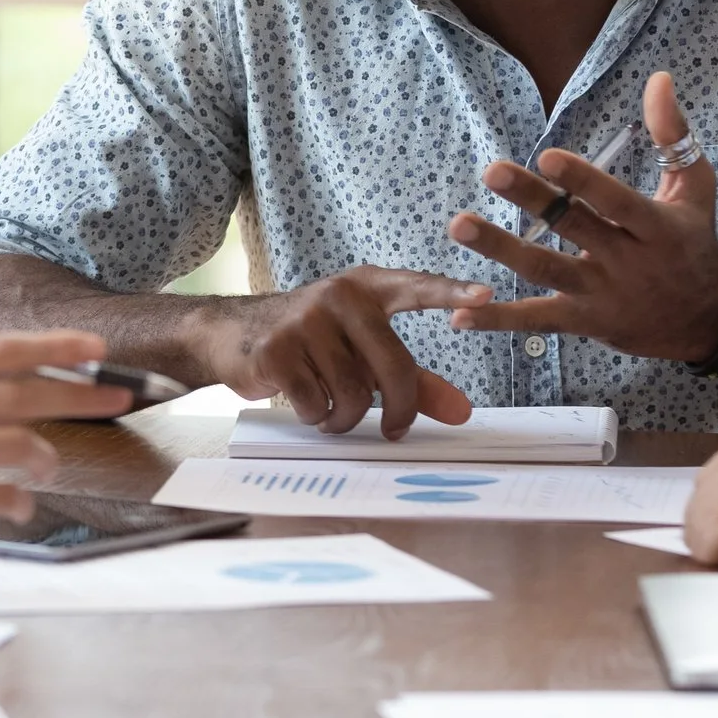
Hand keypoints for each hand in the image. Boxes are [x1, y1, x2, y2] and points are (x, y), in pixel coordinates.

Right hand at [0, 330, 134, 570]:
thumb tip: (22, 377)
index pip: (0, 350)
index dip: (54, 348)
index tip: (95, 349)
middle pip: (21, 392)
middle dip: (80, 394)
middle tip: (117, 397)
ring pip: (19, 442)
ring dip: (47, 458)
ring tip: (46, 467)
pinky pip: (2, 493)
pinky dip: (18, 500)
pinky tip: (13, 504)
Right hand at [195, 266, 487, 437]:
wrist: (231, 333)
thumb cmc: (311, 341)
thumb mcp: (362, 352)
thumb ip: (415, 380)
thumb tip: (462, 413)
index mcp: (367, 288)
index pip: (417, 287)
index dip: (451, 293)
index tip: (486, 296)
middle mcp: (339, 296)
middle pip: (392, 367)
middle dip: (398, 410)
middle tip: (395, 430)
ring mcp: (305, 320)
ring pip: (354, 394)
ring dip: (347, 418)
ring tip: (333, 411)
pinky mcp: (276, 350)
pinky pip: (316, 404)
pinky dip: (315, 416)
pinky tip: (306, 404)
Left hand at [446, 72, 717, 361]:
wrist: (708, 321)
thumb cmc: (694, 241)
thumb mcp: (696, 187)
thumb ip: (673, 134)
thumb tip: (658, 78)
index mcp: (655, 227)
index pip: (617, 202)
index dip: (584, 181)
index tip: (547, 157)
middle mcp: (627, 261)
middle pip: (574, 227)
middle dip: (533, 200)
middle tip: (491, 170)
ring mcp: (602, 294)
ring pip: (547, 271)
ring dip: (501, 249)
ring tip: (459, 225)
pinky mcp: (584, 321)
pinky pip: (537, 319)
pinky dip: (499, 319)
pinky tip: (459, 315)